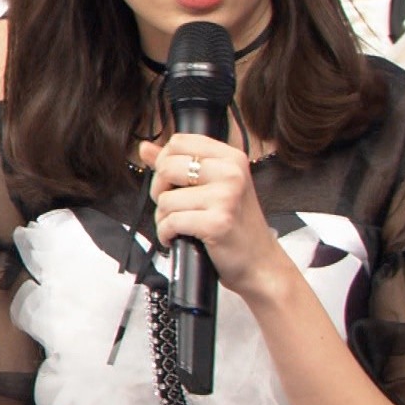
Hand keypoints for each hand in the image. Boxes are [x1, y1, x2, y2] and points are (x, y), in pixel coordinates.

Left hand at [139, 134, 284, 297]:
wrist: (260, 263)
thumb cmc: (235, 224)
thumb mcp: (212, 186)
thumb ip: (177, 164)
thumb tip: (144, 148)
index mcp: (231, 157)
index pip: (179, 142)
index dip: (164, 161)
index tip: (171, 180)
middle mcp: (231, 173)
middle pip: (166, 167)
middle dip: (159, 191)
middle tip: (173, 206)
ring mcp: (225, 197)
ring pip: (165, 199)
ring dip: (163, 218)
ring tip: (179, 226)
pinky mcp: (217, 223)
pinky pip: (170, 222)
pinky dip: (167, 234)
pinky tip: (178, 238)